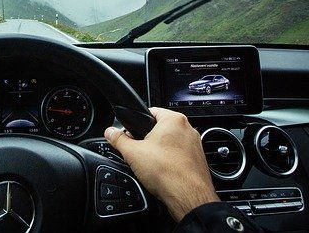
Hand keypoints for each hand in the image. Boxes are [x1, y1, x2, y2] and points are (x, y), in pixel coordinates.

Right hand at [104, 107, 218, 220]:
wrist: (187, 197)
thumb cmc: (167, 172)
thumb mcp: (132, 153)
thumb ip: (118, 140)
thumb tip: (110, 132)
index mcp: (173, 119)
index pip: (150, 112)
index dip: (137, 124)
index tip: (131, 134)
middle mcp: (188, 129)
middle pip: (160, 128)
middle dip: (148, 139)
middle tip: (140, 152)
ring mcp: (196, 145)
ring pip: (171, 143)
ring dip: (160, 151)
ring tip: (152, 164)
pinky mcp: (198, 159)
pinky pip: (180, 155)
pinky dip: (171, 161)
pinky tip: (163, 171)